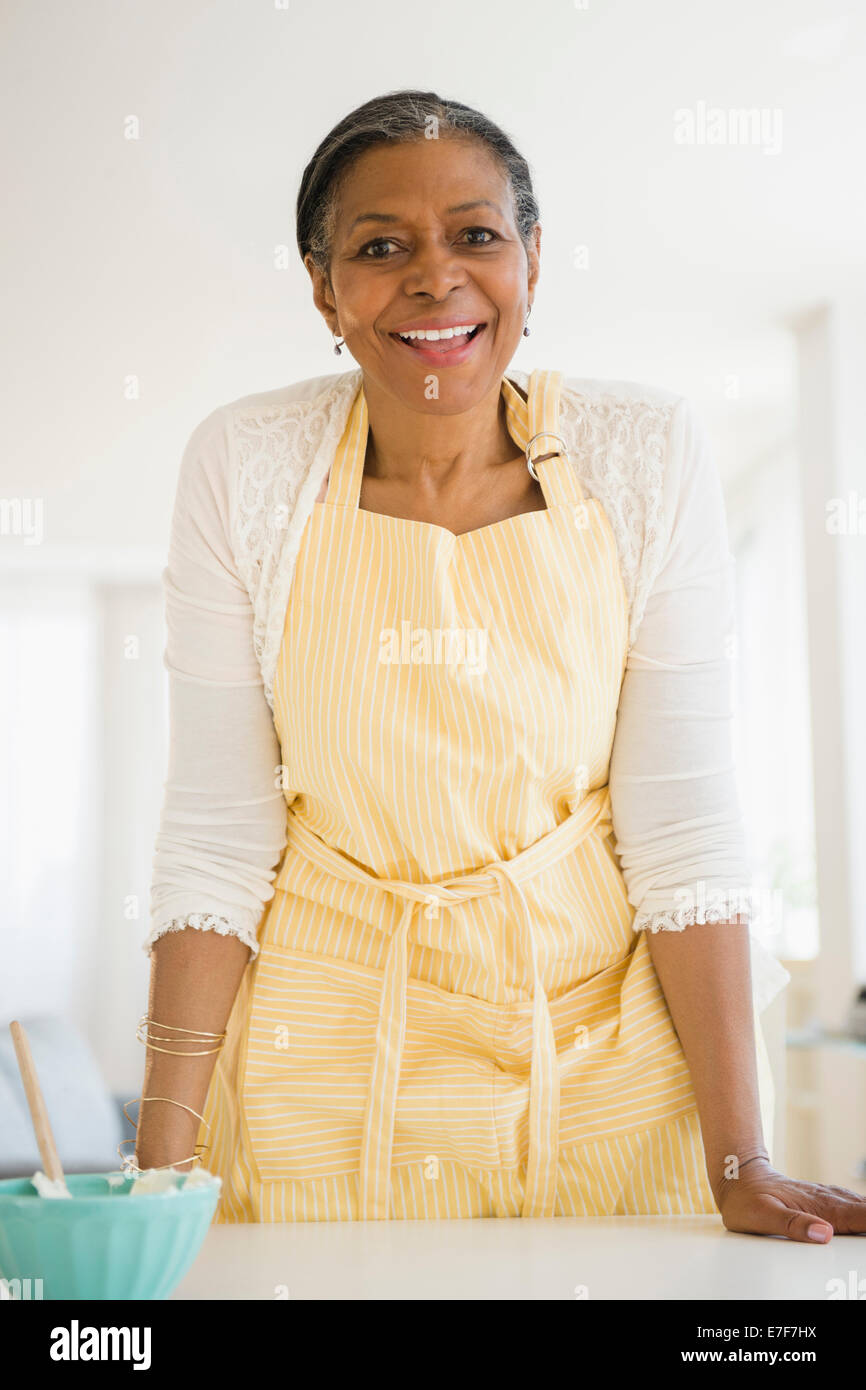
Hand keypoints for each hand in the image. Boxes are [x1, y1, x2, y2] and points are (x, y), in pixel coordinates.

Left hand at [714, 1157, 865, 1241]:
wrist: (736, 1175)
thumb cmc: (745, 1199)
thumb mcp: (760, 1215)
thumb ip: (792, 1224)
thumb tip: (824, 1234)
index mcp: (819, 1208)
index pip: (861, 1218)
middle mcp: (828, 1201)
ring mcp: (827, 1198)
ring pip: (863, 1207)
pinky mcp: (824, 1199)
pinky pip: (855, 1205)